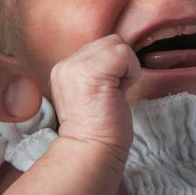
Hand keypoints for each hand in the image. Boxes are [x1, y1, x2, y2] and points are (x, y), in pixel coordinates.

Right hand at [50, 34, 139, 153]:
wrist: (91, 152)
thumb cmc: (99, 129)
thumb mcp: (92, 92)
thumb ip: (98, 70)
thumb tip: (119, 54)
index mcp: (64, 69)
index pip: (99, 47)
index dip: (112, 67)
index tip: (107, 94)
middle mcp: (66, 64)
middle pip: (109, 42)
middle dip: (119, 66)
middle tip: (112, 94)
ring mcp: (77, 66)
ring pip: (118, 44)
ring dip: (126, 69)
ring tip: (114, 94)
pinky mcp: (93, 71)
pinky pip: (124, 53)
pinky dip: (131, 72)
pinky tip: (120, 93)